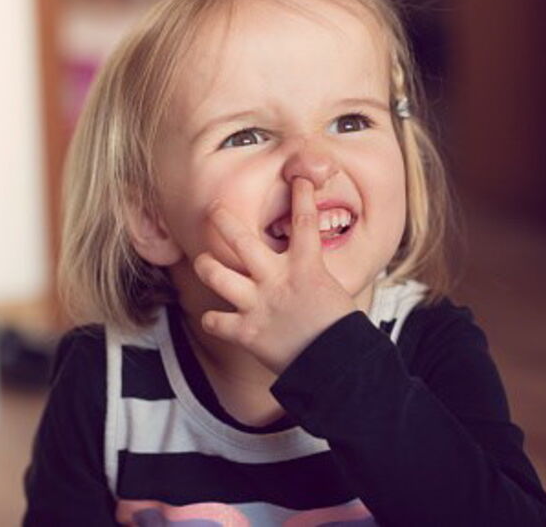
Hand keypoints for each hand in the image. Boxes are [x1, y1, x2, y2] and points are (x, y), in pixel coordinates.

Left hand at [193, 177, 357, 373]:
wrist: (341, 368)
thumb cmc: (341, 332)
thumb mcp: (333, 293)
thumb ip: (314, 275)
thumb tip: (312, 267)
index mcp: (306, 267)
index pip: (303, 221)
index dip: (300, 195)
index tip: (296, 176)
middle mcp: (276, 280)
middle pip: (242, 240)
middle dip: (224, 220)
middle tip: (213, 208)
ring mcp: (258, 304)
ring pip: (216, 274)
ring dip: (206, 265)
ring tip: (204, 262)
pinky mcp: (246, 332)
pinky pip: (213, 320)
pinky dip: (212, 319)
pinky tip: (215, 318)